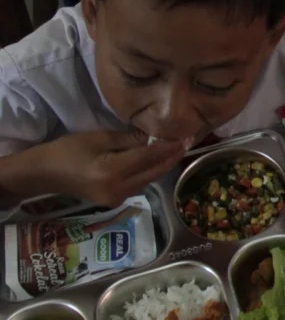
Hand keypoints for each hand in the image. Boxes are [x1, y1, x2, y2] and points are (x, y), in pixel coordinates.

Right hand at [32, 131, 187, 206]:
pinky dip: (150, 171)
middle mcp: (119, 190)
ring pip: (148, 179)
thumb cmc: (67, 151)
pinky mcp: (114, 200)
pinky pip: (139, 183)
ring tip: (177, 149)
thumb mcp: (99, 138)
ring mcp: (117, 198)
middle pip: (154, 172)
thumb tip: (155, 137)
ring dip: (163, 165)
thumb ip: (130, 139)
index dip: (170, 147)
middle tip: (188, 142)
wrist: (43, 174)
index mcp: (113, 173)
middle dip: (172, 157)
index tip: (187, 137)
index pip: (150, 157)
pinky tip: (157, 160)